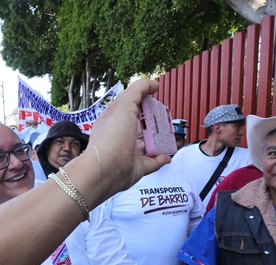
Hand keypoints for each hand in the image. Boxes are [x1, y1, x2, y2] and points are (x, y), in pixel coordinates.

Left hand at [87, 79, 170, 197]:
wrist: (105, 170)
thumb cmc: (112, 136)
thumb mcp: (124, 105)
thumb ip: (138, 90)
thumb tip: (153, 84)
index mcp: (113, 119)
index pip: (127, 104)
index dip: (141, 98)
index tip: (156, 93)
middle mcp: (119, 135)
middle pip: (138, 125)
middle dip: (151, 120)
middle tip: (165, 115)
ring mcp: (127, 152)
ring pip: (146, 144)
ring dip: (158, 140)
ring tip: (170, 134)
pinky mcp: (135, 168)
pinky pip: (151, 163)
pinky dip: (161, 158)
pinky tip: (168, 155)